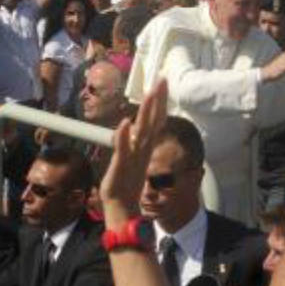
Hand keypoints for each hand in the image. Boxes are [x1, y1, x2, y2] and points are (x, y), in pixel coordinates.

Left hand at [99, 79, 168, 222]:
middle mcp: (142, 149)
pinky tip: (125, 122)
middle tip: (162, 80)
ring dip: (146, 112)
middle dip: (157, 100)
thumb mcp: (132, 158)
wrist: (121, 205)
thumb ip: (134, 141)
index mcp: (144, 146)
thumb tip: (134, 127)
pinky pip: (123, 149)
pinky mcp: (121, 165)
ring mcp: (133, 156)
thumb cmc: (125, 182)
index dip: (159, 101)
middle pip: (152, 120)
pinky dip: (124, 136)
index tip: (163, 83)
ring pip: (142, 131)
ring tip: (150, 94)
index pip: (155, 119)